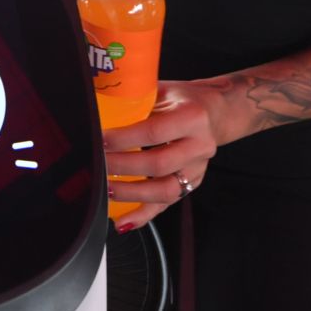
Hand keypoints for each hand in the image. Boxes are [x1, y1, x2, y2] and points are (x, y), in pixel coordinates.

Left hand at [101, 80, 234, 230]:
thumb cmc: (183, 99)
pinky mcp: (192, 184)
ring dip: (132, 194)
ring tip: (107, 190)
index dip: (124, 139)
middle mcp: (199, 145)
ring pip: (165, 190)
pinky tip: (124, 220)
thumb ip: (135, 100)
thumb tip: (96, 106)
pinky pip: (167, 204)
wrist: (214, 111)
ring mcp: (198, 168)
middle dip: (123, 167)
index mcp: (192, 117)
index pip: (154, 132)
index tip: (100, 140)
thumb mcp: (162, 90)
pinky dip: (143, 214)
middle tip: (98, 165)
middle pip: (159, 164)